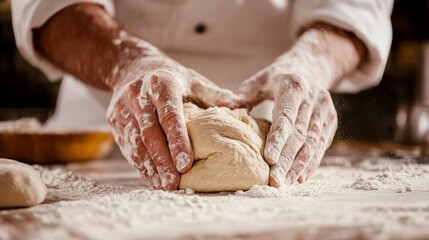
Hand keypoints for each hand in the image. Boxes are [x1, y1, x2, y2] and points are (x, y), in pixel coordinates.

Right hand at [106, 48, 243, 189]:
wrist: (131, 67)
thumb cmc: (171, 77)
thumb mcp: (194, 80)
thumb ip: (216, 95)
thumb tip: (244, 105)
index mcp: (161, 83)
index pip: (169, 114)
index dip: (177, 140)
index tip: (186, 164)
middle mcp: (138, 94)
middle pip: (150, 132)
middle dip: (162, 160)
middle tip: (175, 183)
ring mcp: (123, 108)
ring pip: (136, 142)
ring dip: (150, 167)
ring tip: (164, 186)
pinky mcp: (114, 120)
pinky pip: (127, 146)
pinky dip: (141, 165)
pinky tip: (153, 179)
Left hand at [238, 67, 336, 186]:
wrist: (310, 68)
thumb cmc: (276, 78)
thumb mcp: (259, 79)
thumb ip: (245, 94)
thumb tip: (227, 108)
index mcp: (294, 86)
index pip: (286, 117)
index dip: (278, 139)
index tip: (269, 159)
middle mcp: (314, 99)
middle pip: (300, 135)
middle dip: (287, 161)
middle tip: (275, 182)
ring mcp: (325, 111)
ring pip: (313, 144)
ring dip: (299, 167)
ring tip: (286, 184)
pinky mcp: (330, 121)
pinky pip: (320, 146)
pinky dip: (310, 164)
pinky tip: (299, 178)